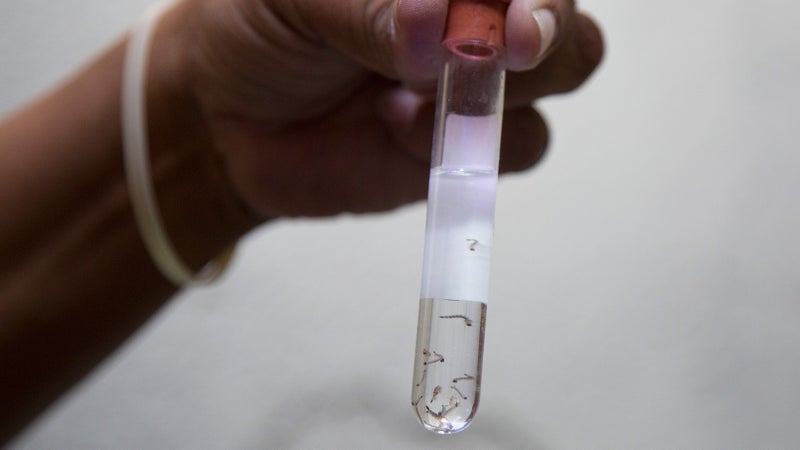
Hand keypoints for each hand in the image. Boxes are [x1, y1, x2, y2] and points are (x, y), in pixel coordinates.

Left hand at [153, 0, 602, 218]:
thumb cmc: (256, 32)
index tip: (503, 15)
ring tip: (416, 91)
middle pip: (564, 14)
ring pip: (564, 71)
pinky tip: (396, 126)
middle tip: (507, 45)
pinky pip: (521, 144)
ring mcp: (479, 79)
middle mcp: (474, 15)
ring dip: (503, 86)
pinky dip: (469, 142)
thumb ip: (368, 8)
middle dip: (546, 30)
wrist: (227, 124)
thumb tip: (435, 25)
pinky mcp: (468, 144)